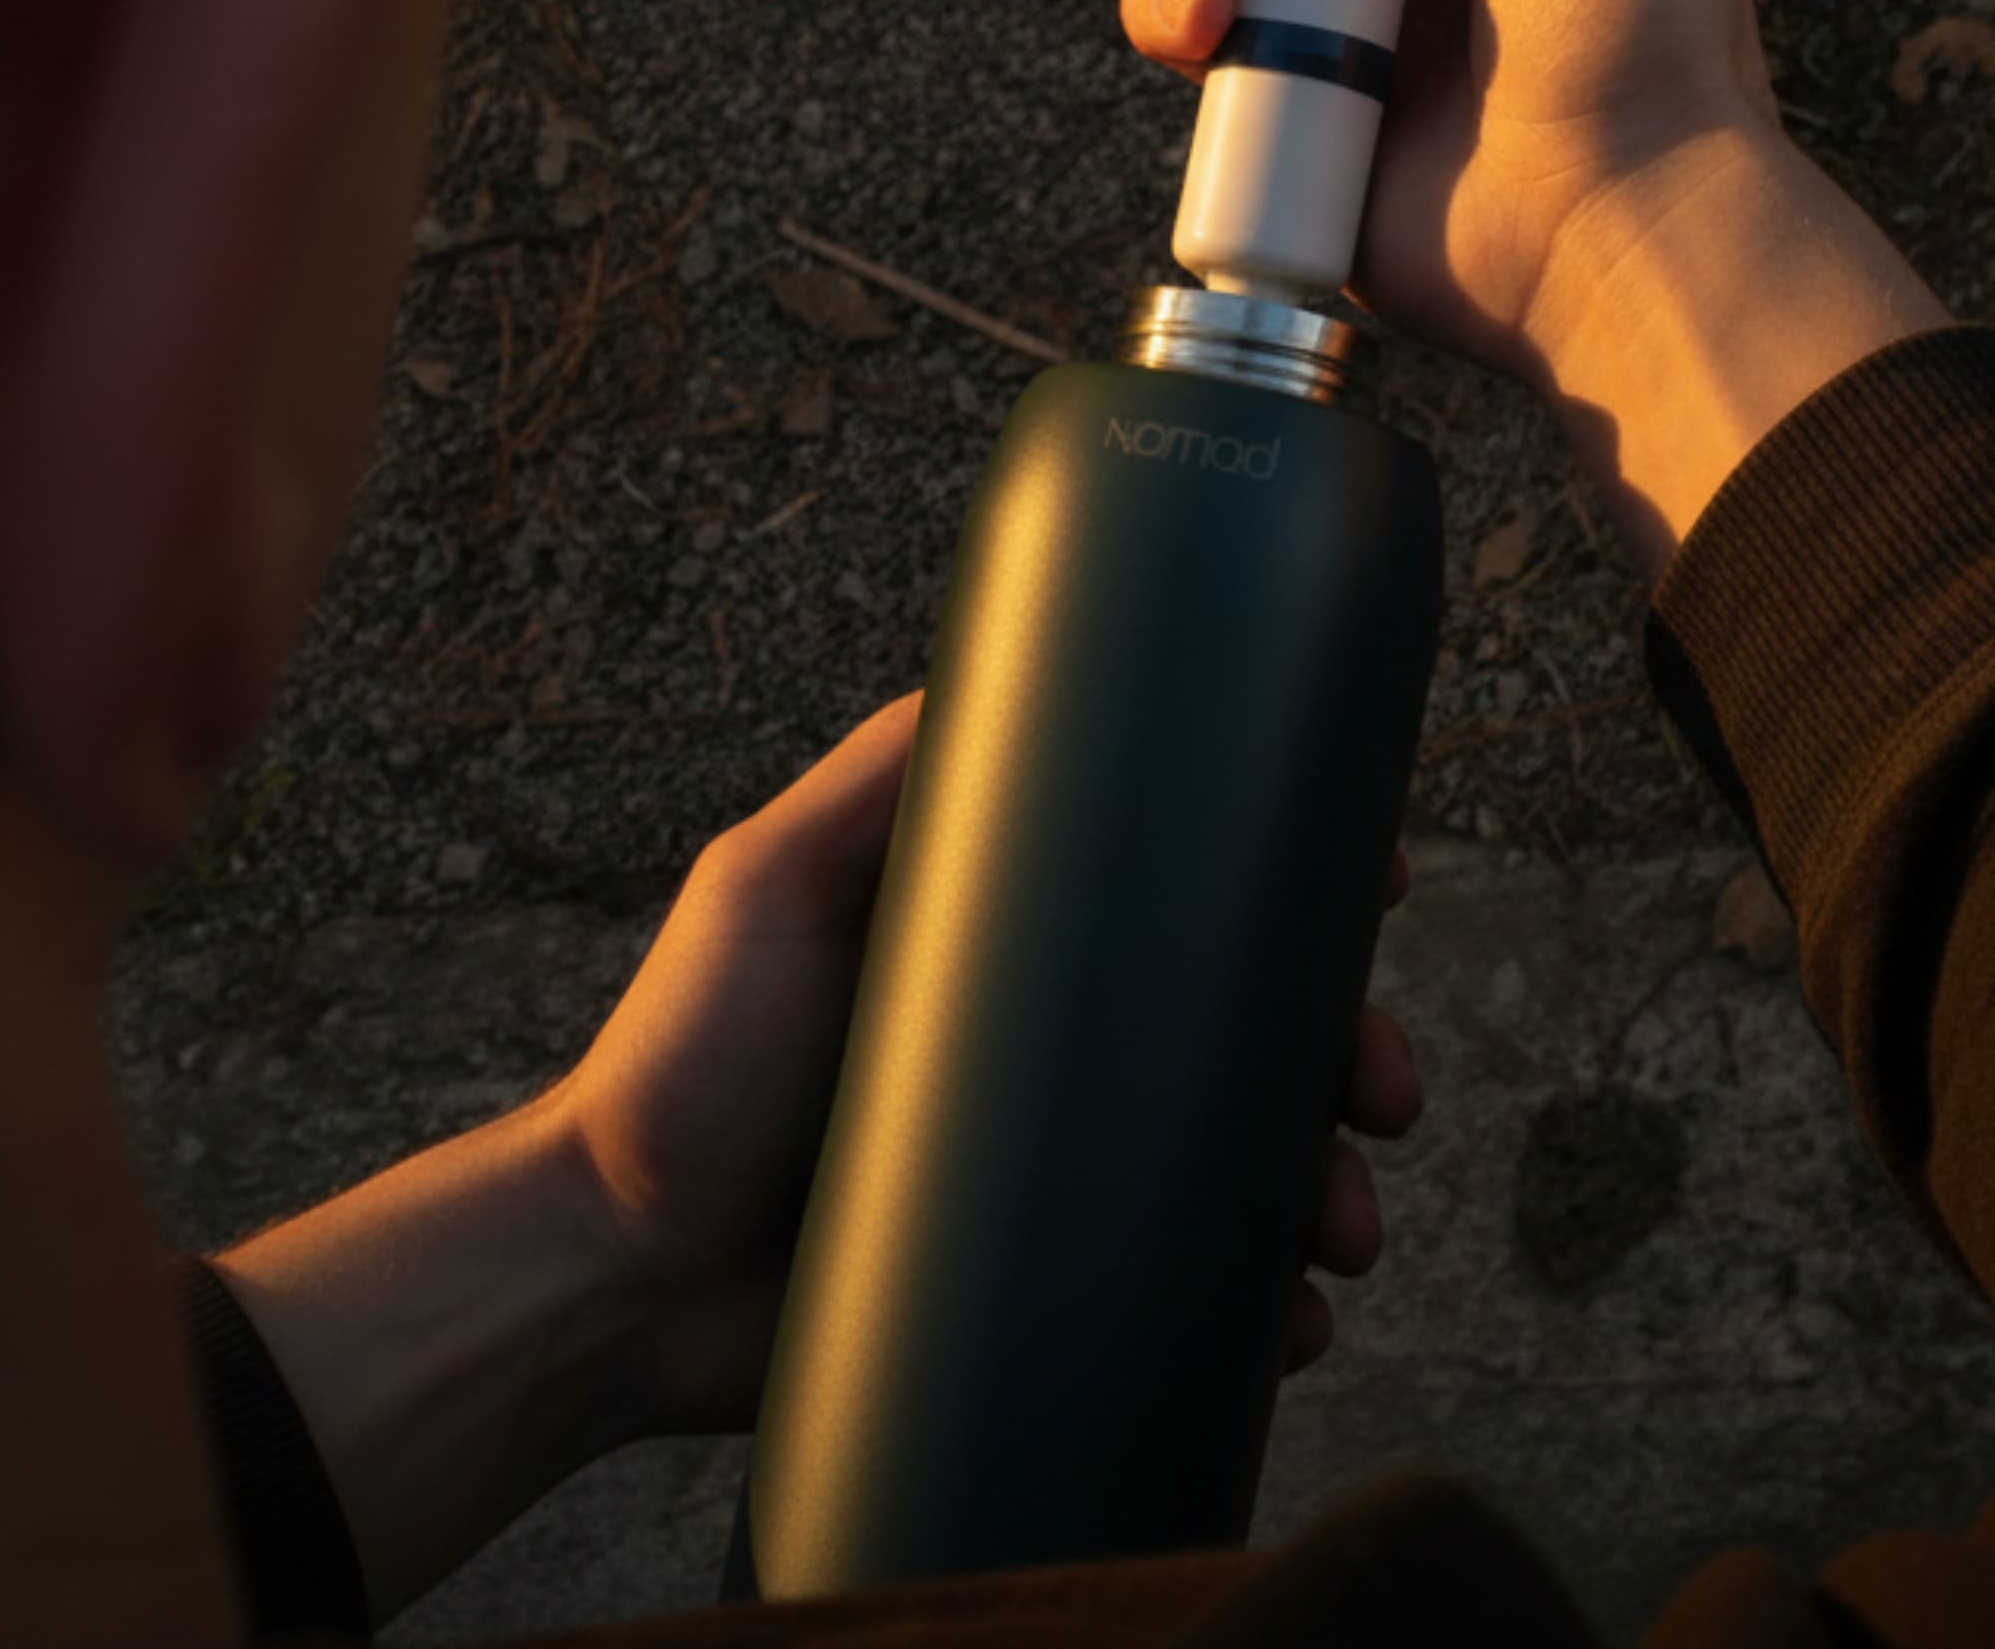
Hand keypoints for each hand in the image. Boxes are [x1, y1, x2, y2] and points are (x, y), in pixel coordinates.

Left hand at [558, 693, 1427, 1426]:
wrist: (610, 1279)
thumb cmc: (678, 1068)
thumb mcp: (767, 883)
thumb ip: (872, 784)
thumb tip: (989, 669)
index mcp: (1009, 944)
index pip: (1180, 896)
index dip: (1291, 895)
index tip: (1373, 886)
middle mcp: (1047, 1051)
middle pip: (1241, 1036)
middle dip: (1343, 1059)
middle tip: (1384, 1094)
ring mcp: (1047, 1172)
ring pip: (1233, 1168)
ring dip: (1319, 1193)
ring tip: (1340, 1236)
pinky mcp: (1035, 1287)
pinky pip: (1177, 1294)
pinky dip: (1253, 1310)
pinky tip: (1287, 1325)